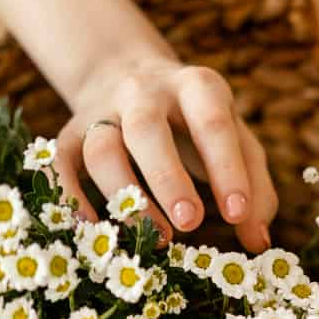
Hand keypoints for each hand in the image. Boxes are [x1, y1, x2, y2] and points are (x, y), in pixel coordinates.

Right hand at [55, 53, 277, 250]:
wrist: (132, 76)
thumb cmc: (199, 124)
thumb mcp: (237, 142)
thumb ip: (255, 188)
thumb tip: (258, 242)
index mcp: (197, 88)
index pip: (213, 124)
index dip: (227, 170)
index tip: (237, 215)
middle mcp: (145, 93)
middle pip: (146, 129)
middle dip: (167, 178)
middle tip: (191, 223)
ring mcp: (103, 111)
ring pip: (100, 148)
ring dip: (125, 196)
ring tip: (159, 237)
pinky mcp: (71, 132)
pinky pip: (59, 163)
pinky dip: (70, 196)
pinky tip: (95, 229)